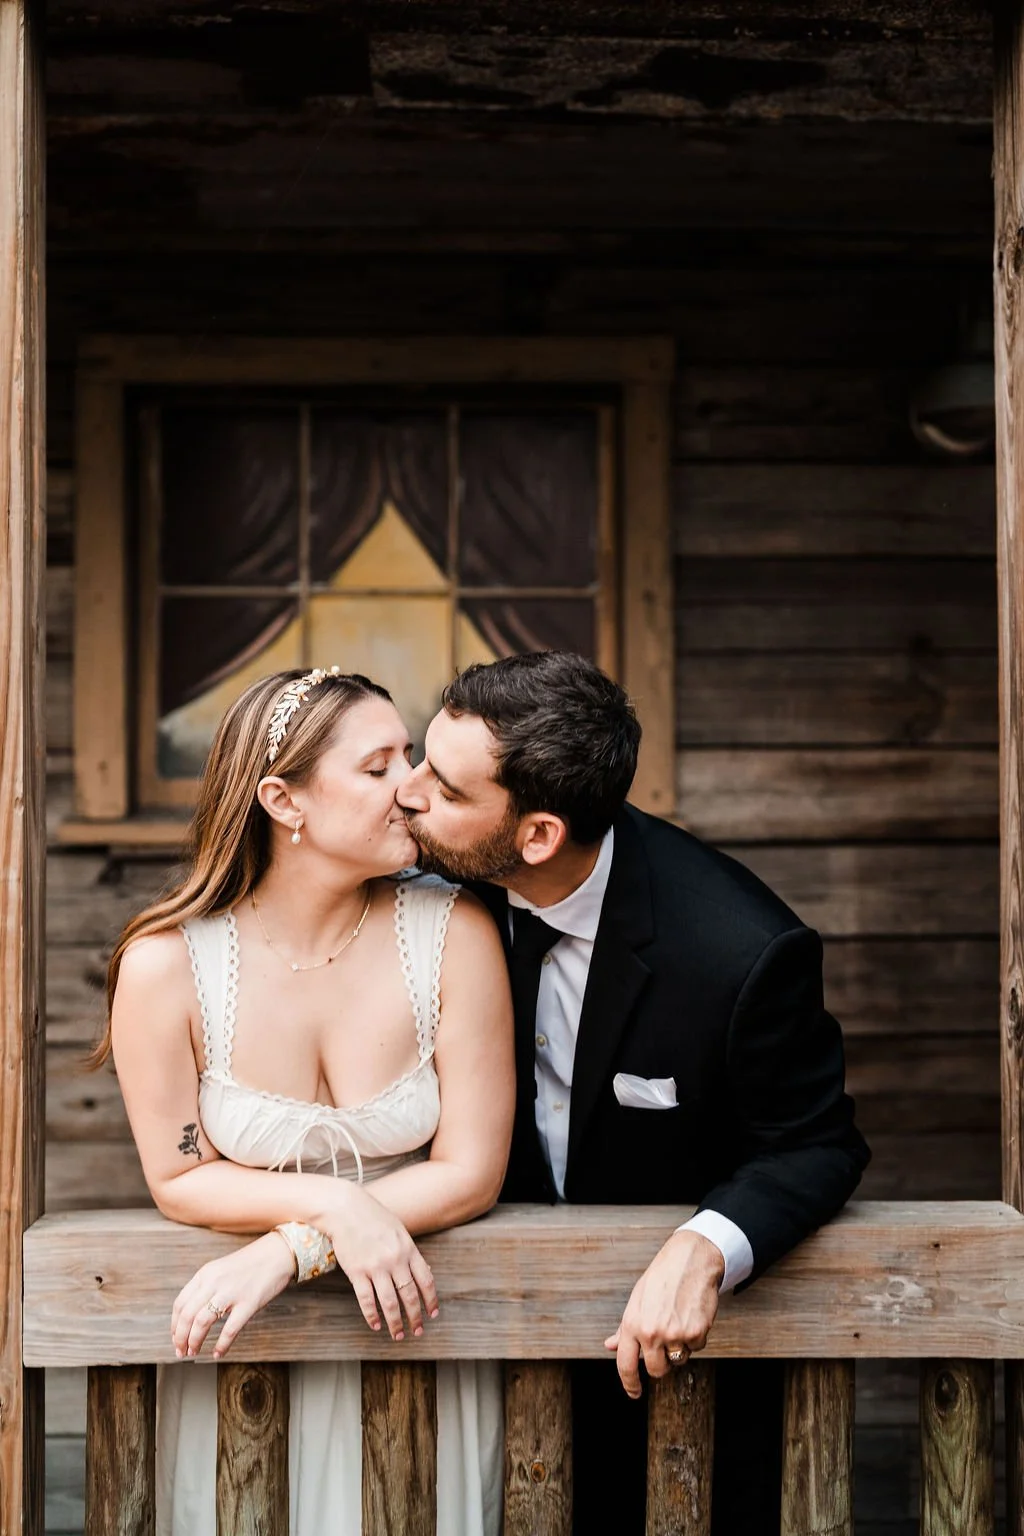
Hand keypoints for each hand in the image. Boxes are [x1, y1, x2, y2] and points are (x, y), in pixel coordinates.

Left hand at [172, 1231, 295, 1360]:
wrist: (278, 1254)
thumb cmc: (250, 1264)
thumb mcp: (221, 1270)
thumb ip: (206, 1287)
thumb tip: (192, 1315)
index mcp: (205, 1274)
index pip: (180, 1303)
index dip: (174, 1325)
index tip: (175, 1338)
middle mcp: (214, 1282)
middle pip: (187, 1315)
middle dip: (180, 1338)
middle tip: (181, 1351)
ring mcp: (231, 1292)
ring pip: (202, 1322)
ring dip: (194, 1342)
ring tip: (194, 1352)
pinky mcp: (249, 1303)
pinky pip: (230, 1329)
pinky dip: (221, 1345)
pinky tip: (217, 1353)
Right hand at [322, 1184, 439, 1342]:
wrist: (346, 1209)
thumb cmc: (374, 1218)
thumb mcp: (399, 1231)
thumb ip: (410, 1252)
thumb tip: (424, 1271)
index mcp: (408, 1249)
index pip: (426, 1280)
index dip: (431, 1300)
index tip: (433, 1314)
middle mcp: (395, 1260)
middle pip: (409, 1295)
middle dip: (416, 1317)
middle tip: (418, 1331)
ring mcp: (375, 1267)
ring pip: (389, 1302)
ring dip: (395, 1323)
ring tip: (399, 1335)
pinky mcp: (357, 1272)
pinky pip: (366, 1300)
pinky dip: (372, 1316)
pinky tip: (376, 1325)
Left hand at [604, 1230, 724, 1398]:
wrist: (690, 1259)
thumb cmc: (661, 1278)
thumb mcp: (637, 1299)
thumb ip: (624, 1328)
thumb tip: (610, 1345)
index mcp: (632, 1324)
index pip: (625, 1364)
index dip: (629, 1384)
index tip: (634, 1393)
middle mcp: (651, 1332)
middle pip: (656, 1370)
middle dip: (661, 1363)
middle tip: (665, 1343)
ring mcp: (674, 1334)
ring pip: (678, 1361)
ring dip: (680, 1348)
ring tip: (678, 1321)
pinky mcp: (696, 1332)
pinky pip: (697, 1348)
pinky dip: (696, 1336)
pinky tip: (692, 1315)